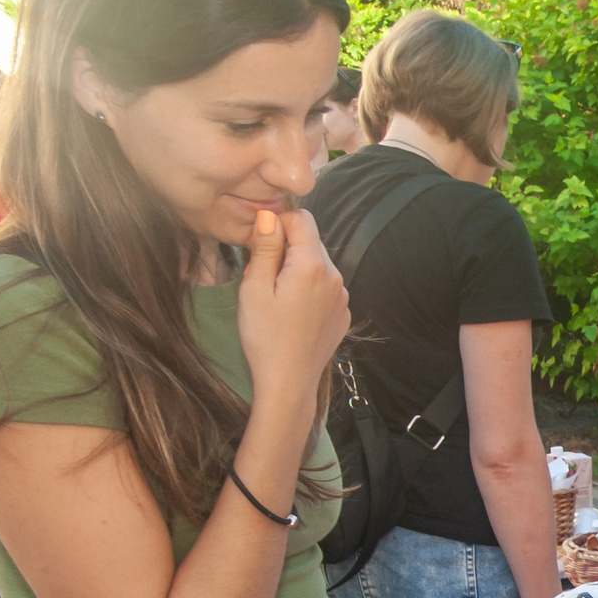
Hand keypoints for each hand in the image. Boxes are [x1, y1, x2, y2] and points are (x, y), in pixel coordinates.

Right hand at [236, 206, 349, 406]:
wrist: (288, 382)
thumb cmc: (265, 337)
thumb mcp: (255, 288)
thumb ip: (266, 247)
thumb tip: (269, 215)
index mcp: (312, 265)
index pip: (302, 219)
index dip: (278, 223)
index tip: (261, 244)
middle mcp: (335, 277)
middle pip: (311, 241)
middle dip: (286, 248)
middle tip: (263, 275)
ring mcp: (342, 297)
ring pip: (317, 265)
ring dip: (296, 269)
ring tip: (276, 297)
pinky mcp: (342, 313)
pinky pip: (325, 287)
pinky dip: (308, 289)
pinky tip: (291, 312)